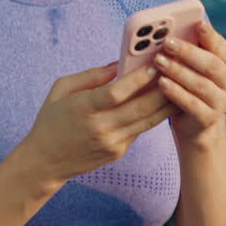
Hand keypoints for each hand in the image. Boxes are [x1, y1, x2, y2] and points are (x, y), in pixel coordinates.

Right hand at [18, 63, 177, 184]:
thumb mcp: (62, 89)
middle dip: (162, 89)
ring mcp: (112, 143)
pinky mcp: (118, 152)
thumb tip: (118, 64)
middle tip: (176, 71)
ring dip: (166, 103)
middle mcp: (100, 128)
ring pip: (147, 121)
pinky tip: (164, 102)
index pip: (116, 93)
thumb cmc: (51, 120)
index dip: (137, 80)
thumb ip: (90, 76)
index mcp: (83, 109)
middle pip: (140, 108)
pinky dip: (153, 115)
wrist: (45, 162)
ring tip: (180, 86)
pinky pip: (140, 130)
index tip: (153, 65)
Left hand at [152, 20, 225, 141]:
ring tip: (159, 61)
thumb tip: (173, 26)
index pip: (221, 46)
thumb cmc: (192, 82)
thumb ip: (191, 46)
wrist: (195, 121)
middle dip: (187, 52)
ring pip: (200, 84)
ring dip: (178, 71)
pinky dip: (176, 92)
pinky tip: (161, 83)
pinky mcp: (209, 118)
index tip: (198, 23)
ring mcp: (222, 102)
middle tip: (167, 43)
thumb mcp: (194, 63)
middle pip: (211, 64)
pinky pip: (191, 103)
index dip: (210, 36)